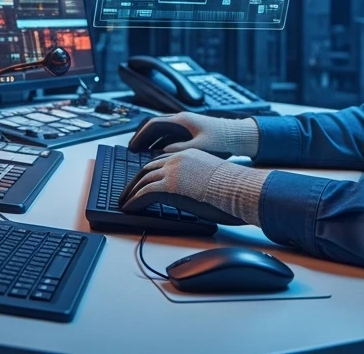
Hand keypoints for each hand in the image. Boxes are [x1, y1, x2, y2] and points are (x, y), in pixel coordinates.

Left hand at [119, 149, 264, 225]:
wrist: (239, 189)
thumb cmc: (234, 188)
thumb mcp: (213, 178)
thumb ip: (198, 180)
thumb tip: (194, 193)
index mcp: (189, 155)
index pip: (161, 161)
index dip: (149, 172)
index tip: (142, 180)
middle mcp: (178, 159)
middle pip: (147, 169)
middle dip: (134, 181)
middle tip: (127, 192)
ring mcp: (172, 171)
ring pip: (142, 180)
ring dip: (131, 192)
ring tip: (124, 203)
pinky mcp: (169, 186)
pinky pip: (144, 193)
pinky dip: (134, 201)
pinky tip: (130, 208)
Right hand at [131, 112, 258, 155]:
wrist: (238, 136)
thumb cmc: (222, 140)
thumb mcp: (200, 147)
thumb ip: (181, 149)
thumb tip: (163, 152)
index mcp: (182, 120)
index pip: (153, 124)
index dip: (140, 135)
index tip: (132, 146)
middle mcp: (182, 120)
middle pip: (155, 126)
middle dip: (142, 138)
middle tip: (132, 150)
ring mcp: (186, 125)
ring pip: (162, 131)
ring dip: (150, 140)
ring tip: (141, 153)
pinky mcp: (191, 131)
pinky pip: (170, 135)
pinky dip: (160, 143)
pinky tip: (158, 153)